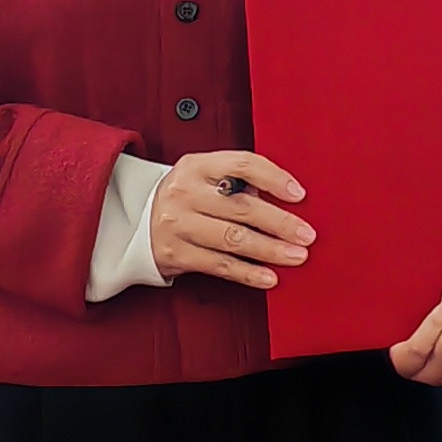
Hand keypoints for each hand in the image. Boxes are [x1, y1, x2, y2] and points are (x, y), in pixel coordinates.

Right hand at [149, 151, 313, 287]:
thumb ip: (237, 181)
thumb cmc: (184, 196)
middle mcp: (185, 193)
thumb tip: (283, 201)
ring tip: (295, 256)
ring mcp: (179, 225)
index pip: (243, 165)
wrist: (135, 220)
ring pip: (233, 239)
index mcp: (196, 166)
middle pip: (242, 207)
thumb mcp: (204, 176)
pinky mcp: (176, 254)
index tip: (299, 194)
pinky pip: (219, 265)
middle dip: (280, 223)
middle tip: (306, 234)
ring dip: (270, 250)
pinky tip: (269, 276)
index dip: (274, 178)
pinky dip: (248, 273)